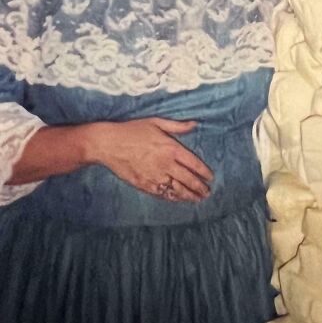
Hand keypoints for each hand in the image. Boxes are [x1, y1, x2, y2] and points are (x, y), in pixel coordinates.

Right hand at [85, 118, 212, 201]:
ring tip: (197, 199)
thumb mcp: (157, 122)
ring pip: (177, 190)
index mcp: (171, 148)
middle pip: (188, 180)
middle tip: (208, 192)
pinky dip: (172, 198)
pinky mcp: (143, 184)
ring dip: (189, 196)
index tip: (211, 177)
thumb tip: (195, 124)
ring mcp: (154, 176)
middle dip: (200, 188)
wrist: (109, 143)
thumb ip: (178, 126)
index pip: (194, 163)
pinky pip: (162, 194)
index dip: (204, 172)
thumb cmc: (133, 130)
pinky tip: (178, 199)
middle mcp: (165, 164)